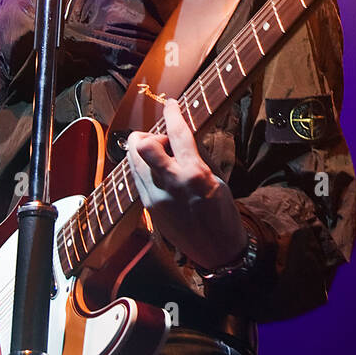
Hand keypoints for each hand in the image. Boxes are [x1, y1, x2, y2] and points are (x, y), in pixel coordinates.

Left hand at [126, 98, 248, 271]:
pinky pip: (137, 178)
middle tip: (163, 142)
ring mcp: (154, 198)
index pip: (177, 134)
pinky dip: (145, 169)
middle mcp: (169, 184)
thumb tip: (179, 139)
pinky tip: (160, 174)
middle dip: (149, 136)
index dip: (172, 113)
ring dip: (144, 152)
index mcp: (193, 174)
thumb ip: (194, 158)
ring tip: (162, 158)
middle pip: (140, 146)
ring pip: (133, 161)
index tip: (171, 103)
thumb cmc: (222, 213)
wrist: (216, 251)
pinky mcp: (148, 208)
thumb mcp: (216, 180)